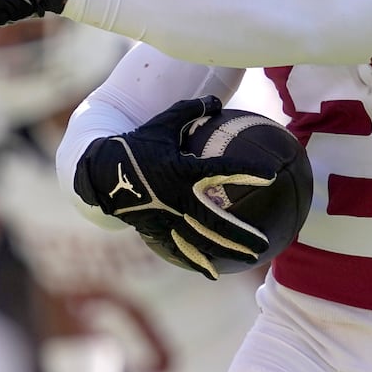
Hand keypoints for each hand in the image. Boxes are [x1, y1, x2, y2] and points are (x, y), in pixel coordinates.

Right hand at [73, 97, 272, 279]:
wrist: (100, 172)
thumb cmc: (136, 144)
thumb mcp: (162, 123)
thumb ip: (190, 110)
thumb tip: (215, 99)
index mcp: (183, 169)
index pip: (223, 170)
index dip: (248, 171)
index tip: (272, 175)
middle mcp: (178, 197)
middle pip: (216, 221)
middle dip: (241, 234)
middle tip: (264, 246)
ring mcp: (167, 217)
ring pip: (202, 240)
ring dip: (227, 252)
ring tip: (250, 262)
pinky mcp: (157, 229)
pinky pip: (180, 248)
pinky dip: (197, 260)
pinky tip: (213, 272)